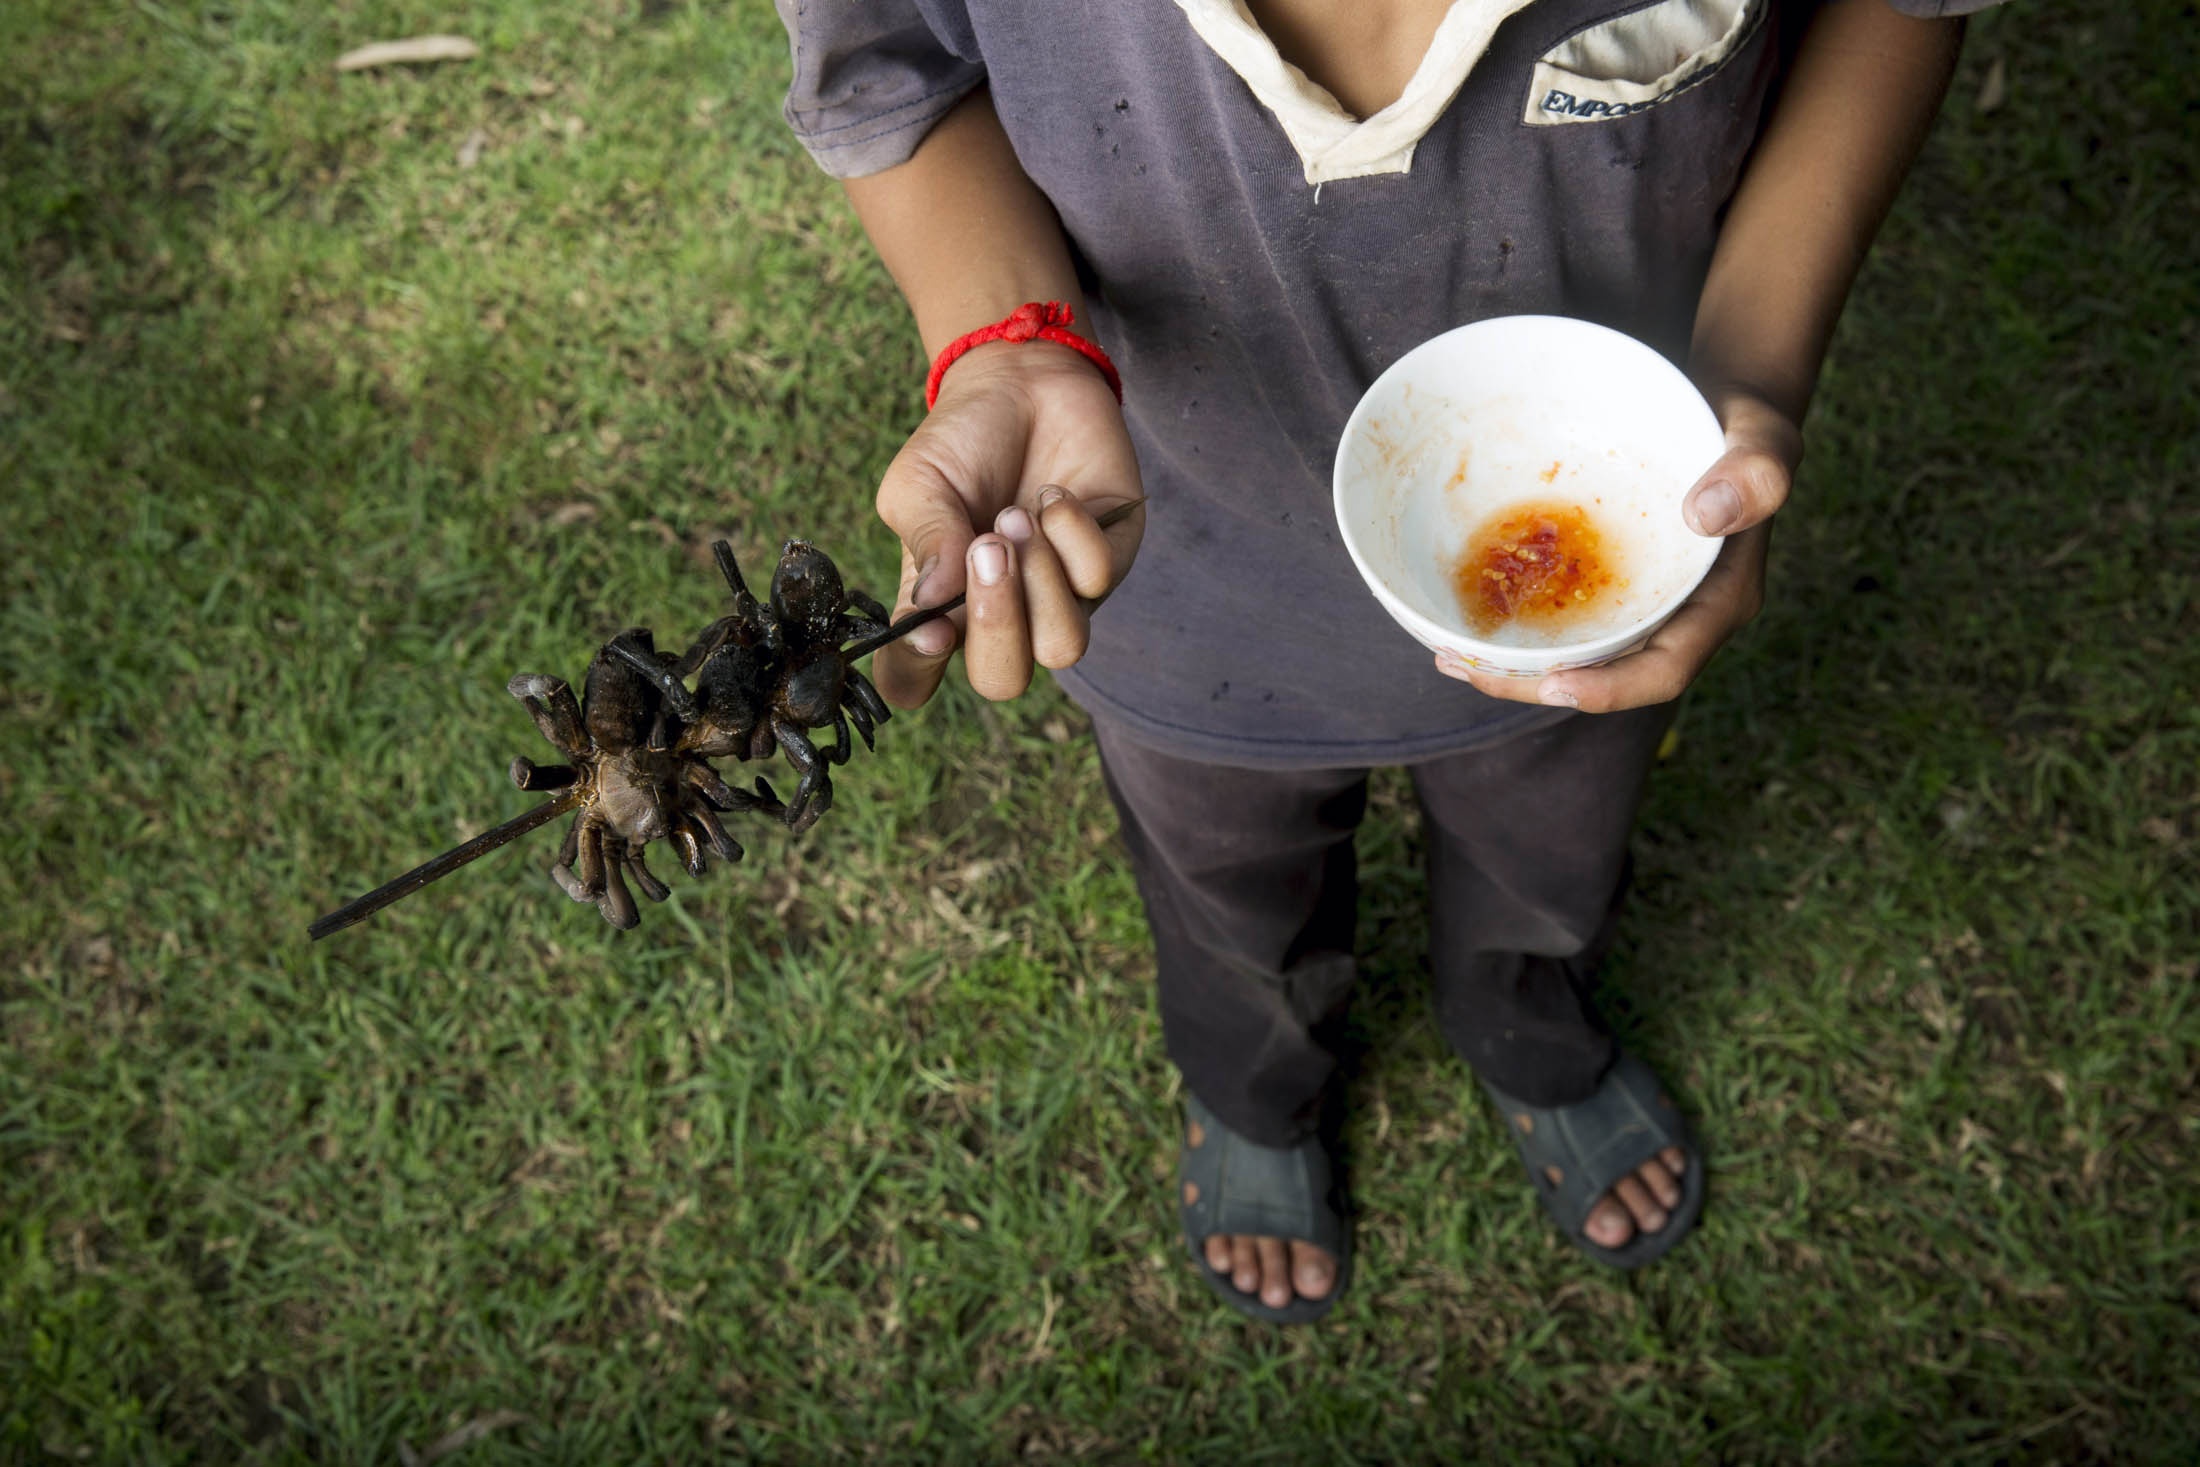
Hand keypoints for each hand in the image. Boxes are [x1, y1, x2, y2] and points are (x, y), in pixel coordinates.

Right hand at [872, 341, 1145, 707]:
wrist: (1024, 381)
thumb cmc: (962, 440)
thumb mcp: (919, 482)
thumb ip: (925, 540)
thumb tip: (933, 604)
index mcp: (938, 607)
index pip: (913, 678)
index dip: (916, 672)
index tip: (928, 627)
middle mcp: (1001, 615)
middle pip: (1003, 680)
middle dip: (996, 622)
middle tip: (985, 547)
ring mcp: (1059, 597)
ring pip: (1062, 648)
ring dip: (1038, 581)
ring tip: (1016, 517)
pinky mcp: (1109, 563)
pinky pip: (1098, 579)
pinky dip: (1070, 533)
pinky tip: (1053, 496)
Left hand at [1436, 388, 1801, 711]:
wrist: (1721, 412)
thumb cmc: (1743, 424)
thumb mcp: (1761, 437)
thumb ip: (1753, 472)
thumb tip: (1704, 516)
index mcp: (1719, 602)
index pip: (1666, 669)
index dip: (1611, 689)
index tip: (1552, 687)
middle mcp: (1679, 616)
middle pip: (1607, 676)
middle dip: (1537, 686)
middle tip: (1469, 672)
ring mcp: (1644, 605)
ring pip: (1580, 654)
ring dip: (1518, 665)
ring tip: (1450, 657)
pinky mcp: (1613, 584)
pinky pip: (1568, 617)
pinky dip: (1522, 624)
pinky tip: (1469, 614)